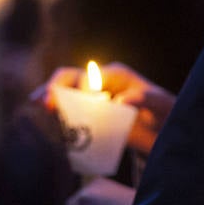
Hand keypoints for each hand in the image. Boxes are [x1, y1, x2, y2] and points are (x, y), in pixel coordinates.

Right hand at [32, 61, 175, 154]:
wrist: (164, 129)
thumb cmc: (165, 112)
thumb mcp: (163, 104)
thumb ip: (147, 98)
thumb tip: (121, 100)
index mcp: (117, 75)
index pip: (92, 77)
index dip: (82, 89)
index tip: (80, 105)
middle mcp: (100, 82)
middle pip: (70, 78)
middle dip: (56, 87)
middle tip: (46, 102)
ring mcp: (91, 97)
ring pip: (63, 92)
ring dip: (49, 97)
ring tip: (38, 104)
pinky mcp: (87, 113)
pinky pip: (66, 110)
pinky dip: (55, 112)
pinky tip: (47, 118)